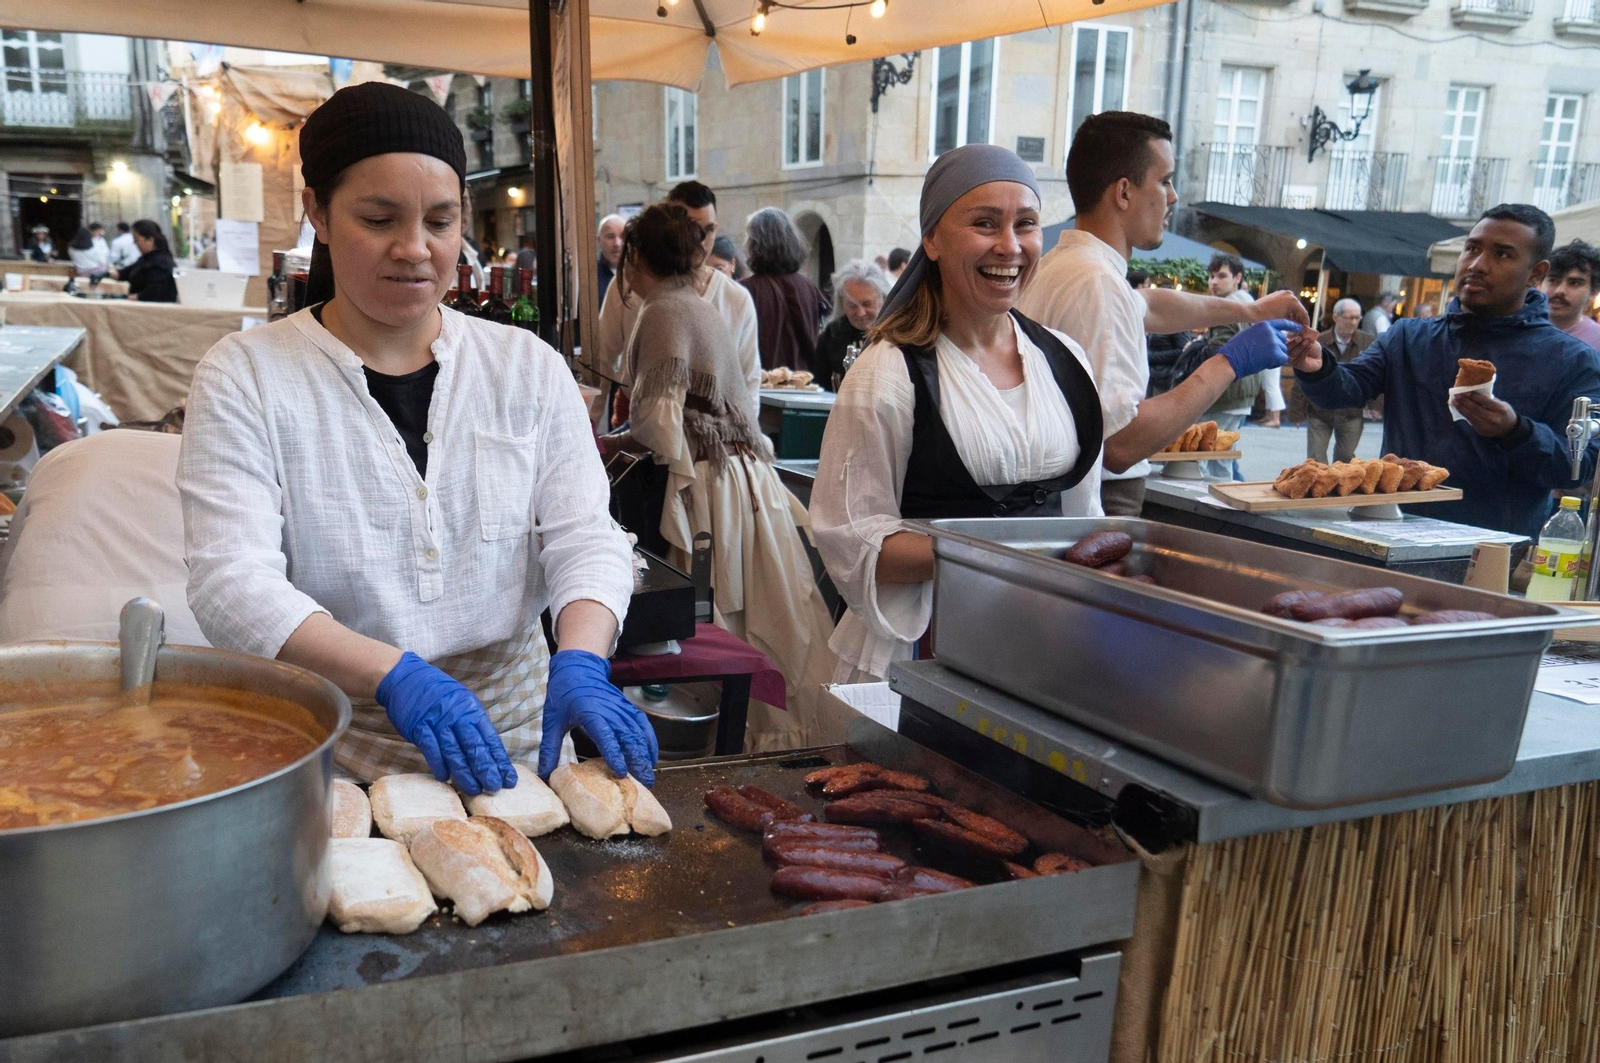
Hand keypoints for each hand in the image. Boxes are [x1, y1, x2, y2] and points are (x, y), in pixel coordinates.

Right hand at [376, 652, 516, 795]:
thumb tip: (488, 751)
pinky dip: (438, 763)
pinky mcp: (419, 727)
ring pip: (455, 751)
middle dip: (486, 769)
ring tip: (474, 789)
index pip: (490, 739)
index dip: (500, 760)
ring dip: (464, 772)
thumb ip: (473, 725)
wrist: (406, 678)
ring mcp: (438, 722)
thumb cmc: (438, 695)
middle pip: (475, 746)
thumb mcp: (462, 704)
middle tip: (494, 788)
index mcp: (472, 711)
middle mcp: (458, 716)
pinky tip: (445, 777)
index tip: (509, 779)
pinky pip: (431, 748)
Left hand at [539, 649, 658, 784]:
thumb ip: (549, 749)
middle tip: (643, 783)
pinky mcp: (628, 708)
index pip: (605, 736)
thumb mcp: (551, 721)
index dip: (614, 754)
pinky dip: (650, 741)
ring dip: (645, 755)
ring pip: (638, 734)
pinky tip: (652, 757)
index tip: (621, 771)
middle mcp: (610, 712)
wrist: (577, 668)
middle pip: (628, 738)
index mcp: (590, 713)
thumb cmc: (563, 694)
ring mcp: (622, 709)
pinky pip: (643, 726)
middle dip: (637, 761)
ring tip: (648, 776)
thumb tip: (544, 774)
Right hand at [1219, 319, 1300, 380]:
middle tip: (1263, 354)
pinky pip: (1283, 358)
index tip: (1299, 328)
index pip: (1282, 323)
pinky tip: (1265, 363)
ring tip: (1261, 359)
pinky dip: (1276, 363)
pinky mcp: (1276, 353)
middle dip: (1276, 348)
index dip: (1291, 326)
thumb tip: (1269, 335)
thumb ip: (1261, 333)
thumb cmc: (1235, 349)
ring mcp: (1274, 342)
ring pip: (1283, 350)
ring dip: (1275, 356)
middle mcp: (1271, 331)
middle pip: (1282, 340)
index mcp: (1264, 325)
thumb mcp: (1248, 334)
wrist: (1231, 360)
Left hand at [1251, 289, 1310, 328]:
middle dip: (1299, 318)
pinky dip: (1288, 310)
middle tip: (1300, 328)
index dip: (1306, 322)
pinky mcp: (1278, 294)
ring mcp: (1284, 293)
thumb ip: (1294, 323)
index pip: (1303, 313)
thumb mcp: (1283, 321)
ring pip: (1292, 306)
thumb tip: (1301, 328)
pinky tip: (1287, 318)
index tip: (1307, 328)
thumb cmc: (1266, 318)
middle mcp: (1290, 294)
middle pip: (1298, 309)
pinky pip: (1286, 303)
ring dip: (1293, 315)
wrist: (1252, 311)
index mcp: (1293, 301)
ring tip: (1293, 325)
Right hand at [1287, 330, 1325, 372]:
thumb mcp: (1306, 336)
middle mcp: (1287, 351)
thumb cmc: (1310, 345)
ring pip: (1293, 353)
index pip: (1284, 340)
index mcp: (1287, 343)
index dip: (1289, 336)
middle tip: (1300, 338)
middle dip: (1293, 342)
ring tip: (1307, 341)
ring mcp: (1291, 358)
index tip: (1294, 332)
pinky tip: (1310, 346)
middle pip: (1286, 347)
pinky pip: (1299, 358)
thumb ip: (1302, 333)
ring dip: (1300, 346)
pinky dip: (1305, 351)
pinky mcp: (1297, 364)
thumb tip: (1299, 328)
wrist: (1317, 356)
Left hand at [1452, 390, 1519, 437]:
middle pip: (1475, 409)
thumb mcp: (1501, 404)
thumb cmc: (1503, 412)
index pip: (1484, 401)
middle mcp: (1493, 418)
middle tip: (1456, 395)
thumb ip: (1489, 400)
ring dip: (1461, 408)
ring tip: (1454, 401)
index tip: (1465, 391)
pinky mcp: (1481, 430)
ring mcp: (1486, 426)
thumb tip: (1472, 393)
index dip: (1474, 396)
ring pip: (1470, 416)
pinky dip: (1463, 414)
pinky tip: (1458, 408)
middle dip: (1464, 401)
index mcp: (1500, 409)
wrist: (1508, 428)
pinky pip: (1470, 420)